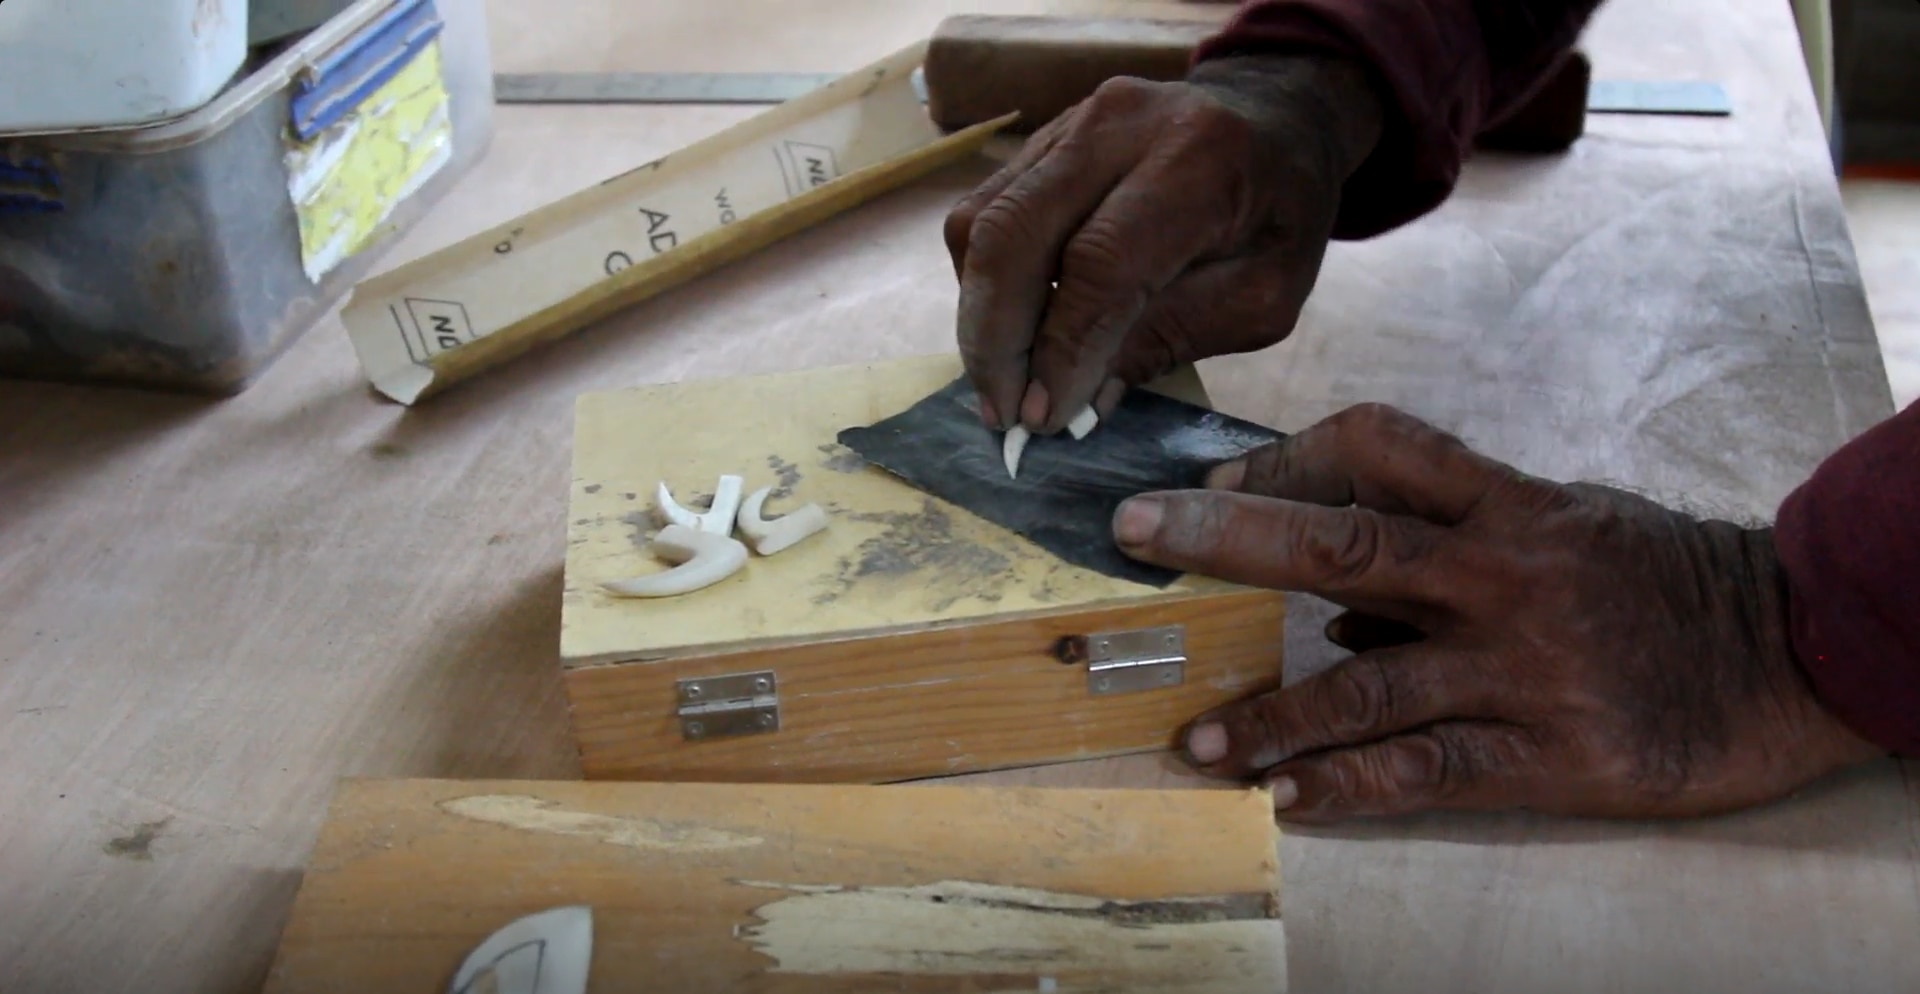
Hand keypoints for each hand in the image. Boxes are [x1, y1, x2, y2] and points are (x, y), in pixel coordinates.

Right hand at [943, 55, 1384, 434]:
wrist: (1272, 118)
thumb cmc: (1279, 217)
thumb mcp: (1262, 296)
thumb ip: (1174, 338)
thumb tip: (1078, 399)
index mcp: (1198, 161)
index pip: (1099, 262)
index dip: (1061, 348)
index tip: (1045, 417)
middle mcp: (1120, 125)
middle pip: (1014, 234)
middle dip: (996, 339)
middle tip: (1001, 412)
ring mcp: (1069, 122)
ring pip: (980, 223)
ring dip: (979, 316)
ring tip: (999, 383)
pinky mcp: (1039, 137)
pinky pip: (980, 213)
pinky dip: (982, 283)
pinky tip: (1008, 331)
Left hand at [1110, 404, 1883, 821]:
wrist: (1787, 654)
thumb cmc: (1656, 579)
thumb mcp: (1561, 522)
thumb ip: (1448, 546)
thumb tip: (1330, 605)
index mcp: (1508, 502)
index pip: (1376, 447)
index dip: (1283, 456)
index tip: (1210, 482)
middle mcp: (1504, 574)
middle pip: (1344, 544)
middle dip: (1228, 537)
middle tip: (1137, 536)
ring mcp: (1525, 667)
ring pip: (1368, 685)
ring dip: (1270, 713)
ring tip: (1197, 740)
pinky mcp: (1551, 753)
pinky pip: (1427, 770)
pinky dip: (1348, 785)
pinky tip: (1287, 799)